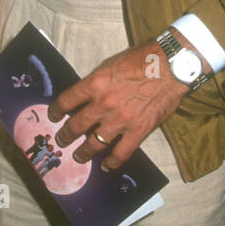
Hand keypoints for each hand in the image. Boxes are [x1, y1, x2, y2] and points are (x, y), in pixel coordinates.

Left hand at [47, 39, 190, 170]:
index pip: (66, 101)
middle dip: (65, 135)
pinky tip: (106, 166)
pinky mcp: (138, 131)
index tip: (53, 116)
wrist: (171, 65)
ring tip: (78, 156)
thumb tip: (85, 95)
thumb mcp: (110, 64)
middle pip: (75, 126)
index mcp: (94, 84)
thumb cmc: (142, 59)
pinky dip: (111, 162)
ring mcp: (120, 120)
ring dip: (83, 152)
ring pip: (94, 144)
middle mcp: (103, 104)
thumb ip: (96, 82)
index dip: (55, 111)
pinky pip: (121, 153)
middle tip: (61, 140)